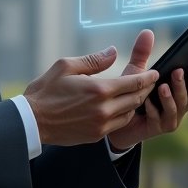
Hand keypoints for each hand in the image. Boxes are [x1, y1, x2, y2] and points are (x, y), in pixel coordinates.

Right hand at [24, 46, 158, 146]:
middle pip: (136, 99)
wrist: (32, 121)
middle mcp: (104, 109)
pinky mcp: (96, 135)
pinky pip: (118, 124)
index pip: (133, 82)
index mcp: (99, 89)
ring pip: (129, 113)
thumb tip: (114, 52)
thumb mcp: (66, 66)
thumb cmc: (46, 90)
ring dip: (136, 103)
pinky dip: (125, 115)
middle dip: (146, 89)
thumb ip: (94, 60)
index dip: (147, 77)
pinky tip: (122, 107)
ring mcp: (101, 125)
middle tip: (151, 81)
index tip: (155, 72)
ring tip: (138, 93)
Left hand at [106, 32, 187, 151]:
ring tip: (172, 76)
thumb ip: (142, 54)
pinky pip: (159, 118)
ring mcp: (172, 117)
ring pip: (181, 104)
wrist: (117, 124)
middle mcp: (182, 104)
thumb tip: (147, 31)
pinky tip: (147, 101)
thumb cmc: (132, 95)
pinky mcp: (159, 128)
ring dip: (178, 90)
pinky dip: (154, 108)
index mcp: (182, 89)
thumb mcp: (136, 72)